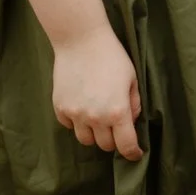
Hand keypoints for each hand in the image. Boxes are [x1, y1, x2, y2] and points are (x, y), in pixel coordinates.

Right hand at [52, 24, 142, 159]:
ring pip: (85, 140)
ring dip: (94, 134)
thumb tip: (131, 122)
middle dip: (113, 140)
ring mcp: (75, 114)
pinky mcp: (60, 107)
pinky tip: (82, 107)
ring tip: (98, 119)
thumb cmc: (112, 57)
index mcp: (117, 112)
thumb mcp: (132, 79)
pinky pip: (69, 125)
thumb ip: (134, 104)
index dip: (132, 153)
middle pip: (105, 145)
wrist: (81, 40)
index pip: (126, 145)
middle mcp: (95, 117)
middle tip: (116, 128)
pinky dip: (76, 122)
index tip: (135, 154)